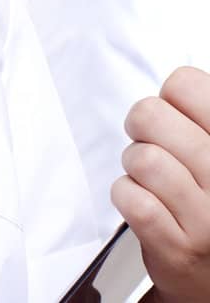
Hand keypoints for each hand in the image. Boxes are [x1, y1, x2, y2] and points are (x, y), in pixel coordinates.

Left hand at [114, 66, 209, 302]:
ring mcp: (208, 218)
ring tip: (152, 179)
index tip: (176, 114)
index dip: (170, 98)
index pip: (186, 84)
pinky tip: (147, 203)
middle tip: (151, 142)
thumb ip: (200, 118)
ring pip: (140, 157)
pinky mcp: (178, 247)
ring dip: (134, 165)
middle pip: (150, 115)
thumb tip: (175, 82)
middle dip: (141, 127)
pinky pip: (130, 197)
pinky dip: (127, 195)